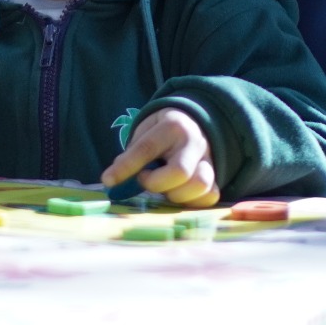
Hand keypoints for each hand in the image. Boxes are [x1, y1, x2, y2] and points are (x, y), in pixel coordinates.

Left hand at [100, 108, 219, 207]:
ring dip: (176, 195)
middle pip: (179, 172)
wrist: (193, 123)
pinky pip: (210, 195)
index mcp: (171, 126)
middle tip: (145, 181)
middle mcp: (194, 142)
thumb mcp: (144, 132)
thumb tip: (114, 180)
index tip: (108, 180)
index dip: (126, 167)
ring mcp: (209, 160)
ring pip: (200, 185)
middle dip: (156, 183)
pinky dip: (192, 201)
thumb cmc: (161, 131)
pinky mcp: (216, 176)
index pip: (146, 149)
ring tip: (164, 189)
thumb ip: (132, 153)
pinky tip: (178, 195)